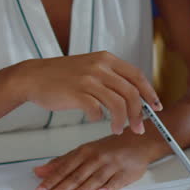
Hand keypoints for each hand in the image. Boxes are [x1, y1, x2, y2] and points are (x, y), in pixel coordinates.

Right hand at [17, 51, 159, 135]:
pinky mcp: (76, 92)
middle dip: (138, 114)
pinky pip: (96, 110)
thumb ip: (111, 78)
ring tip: (117, 130)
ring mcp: (88, 79)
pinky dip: (98, 118)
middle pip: (131, 93)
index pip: (137, 76)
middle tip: (139, 128)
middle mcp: (100, 66)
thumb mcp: (90, 68)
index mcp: (107, 59)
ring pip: (117, 103)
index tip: (156, 108)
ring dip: (121, 121)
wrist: (33, 77)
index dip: (150, 93)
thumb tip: (134, 97)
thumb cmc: (63, 76)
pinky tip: (94, 119)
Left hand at [33, 133, 160, 189]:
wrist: (138, 141)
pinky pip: (117, 182)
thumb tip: (38, 172)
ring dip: (84, 189)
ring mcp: (111, 165)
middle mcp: (96, 158)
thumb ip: (62, 162)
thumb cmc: (109, 148)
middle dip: (63, 187)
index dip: (51, 180)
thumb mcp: (84, 151)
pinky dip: (109, 188)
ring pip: (95, 178)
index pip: (64, 168)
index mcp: (84, 153)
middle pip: (77, 175)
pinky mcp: (126, 173)